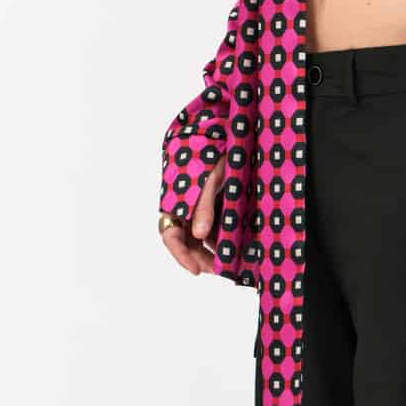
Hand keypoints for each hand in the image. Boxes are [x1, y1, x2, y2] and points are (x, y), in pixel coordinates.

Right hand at [159, 155, 224, 274]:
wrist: (221, 134)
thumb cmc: (212, 154)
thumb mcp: (210, 179)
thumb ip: (203, 206)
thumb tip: (198, 235)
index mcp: (174, 203)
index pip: (171, 236)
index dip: (181, 256)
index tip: (196, 271)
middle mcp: (182, 209)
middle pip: (186, 242)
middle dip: (200, 259)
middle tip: (218, 271)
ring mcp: (197, 208)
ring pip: (199, 238)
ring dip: (210, 251)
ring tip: (228, 264)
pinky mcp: (211, 206)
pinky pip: (212, 228)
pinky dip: (220, 239)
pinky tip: (234, 247)